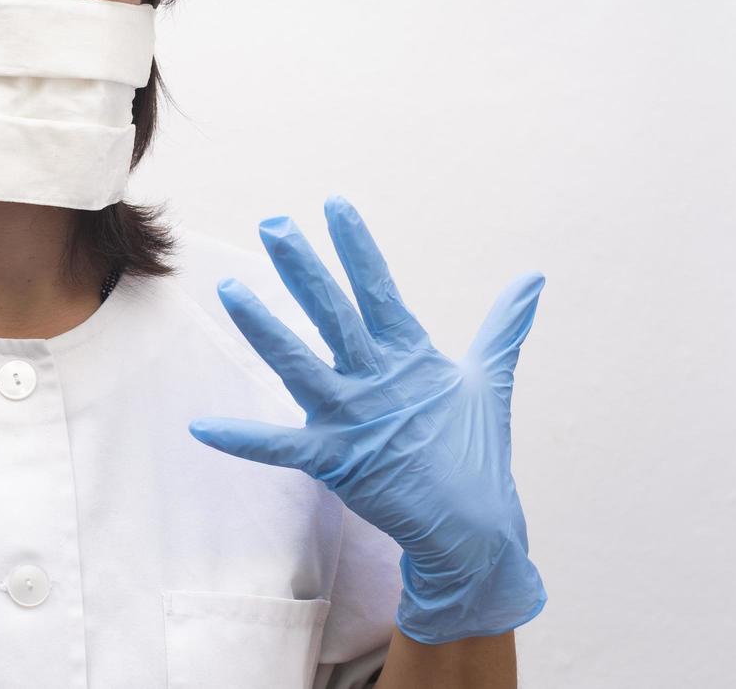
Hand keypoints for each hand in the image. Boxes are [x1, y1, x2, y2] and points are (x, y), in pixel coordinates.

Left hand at [188, 196, 545, 643]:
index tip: (334, 205)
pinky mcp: (334, 460)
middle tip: (273, 226)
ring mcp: (353, 419)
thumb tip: (534, 278)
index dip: (357, 247)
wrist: (473, 530)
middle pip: (334, 313)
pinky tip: (201, 426)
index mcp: (411, 357)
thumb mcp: (488, 380)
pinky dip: (241, 439)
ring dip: (262, 327)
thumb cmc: (474, 452)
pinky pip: (279, 447)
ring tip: (228, 290)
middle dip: (302, 268)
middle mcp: (378, 380)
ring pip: (298, 363)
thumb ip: (503, 326)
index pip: (379, 289)